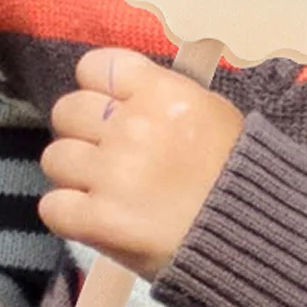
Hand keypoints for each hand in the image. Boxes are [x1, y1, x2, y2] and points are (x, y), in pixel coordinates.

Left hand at [40, 46, 244, 281]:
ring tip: (104, 191)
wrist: (253, 239)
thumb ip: (162, 98)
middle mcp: (133, 127)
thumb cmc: (239, 177)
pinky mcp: (98, 219)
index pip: (94, 67)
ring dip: (74, 175)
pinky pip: (52, 206)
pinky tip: (96, 218)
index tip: (109, 108)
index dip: (97, 89)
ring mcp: (112, 174)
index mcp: (162, 92)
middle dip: (82, 133)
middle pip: (68, 111)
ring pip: (55, 158)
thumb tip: (121, 94)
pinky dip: (69, 214)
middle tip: (107, 155)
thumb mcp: (212, 114)